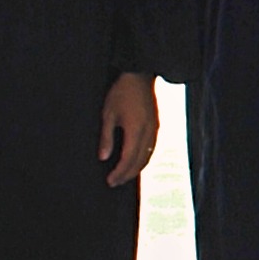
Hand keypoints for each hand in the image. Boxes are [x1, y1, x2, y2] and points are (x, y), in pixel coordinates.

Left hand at [97, 72, 158, 186]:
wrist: (140, 76)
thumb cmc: (121, 93)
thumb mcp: (108, 114)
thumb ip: (106, 137)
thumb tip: (103, 157)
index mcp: (136, 130)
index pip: (128, 158)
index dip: (119, 172)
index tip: (110, 181)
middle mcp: (148, 132)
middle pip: (140, 161)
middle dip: (127, 174)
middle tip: (115, 183)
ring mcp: (155, 129)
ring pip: (148, 156)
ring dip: (137, 168)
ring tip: (124, 175)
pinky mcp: (156, 125)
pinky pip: (152, 148)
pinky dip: (143, 158)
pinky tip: (136, 160)